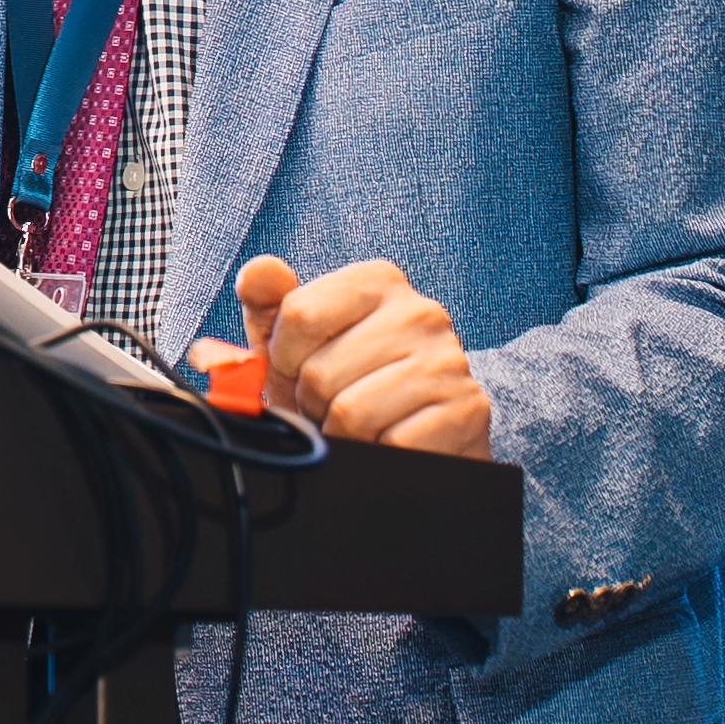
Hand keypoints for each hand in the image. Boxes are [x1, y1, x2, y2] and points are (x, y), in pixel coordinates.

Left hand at [205, 256, 494, 459]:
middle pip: (320, 370)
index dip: (285, 359)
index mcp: (379, 282)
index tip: (301, 369)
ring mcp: (449, 360)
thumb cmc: (351, 384)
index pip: (299, 314)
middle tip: (335, 405)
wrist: (420, 436)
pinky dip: (377, 452)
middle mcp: (421, 312)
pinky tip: (390, 440)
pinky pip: (390, 443)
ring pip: (351, 412)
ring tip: (362, 424)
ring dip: (343, 432)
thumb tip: (258, 272)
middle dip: (314, 403)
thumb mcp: (301, 343)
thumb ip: (271, 304)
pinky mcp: (466, 410)